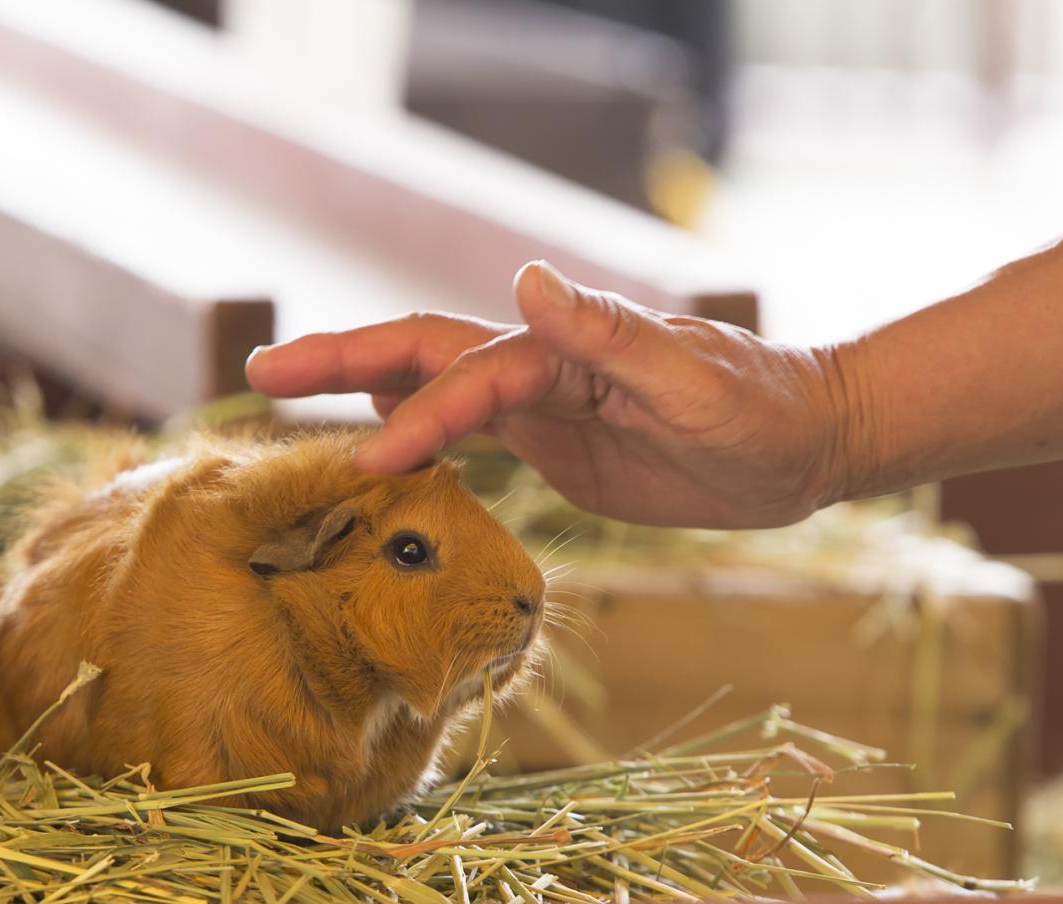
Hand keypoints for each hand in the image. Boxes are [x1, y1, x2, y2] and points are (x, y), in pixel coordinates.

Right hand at [246, 261, 861, 527]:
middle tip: (260, 368)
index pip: (471, 378)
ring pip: (433, 387)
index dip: (419, 418)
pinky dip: (413, 427)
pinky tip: (378, 438)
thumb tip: (524, 279)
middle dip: (342, 358)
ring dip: (362, 387)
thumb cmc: (759, 411)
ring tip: (287, 391)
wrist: (802, 443)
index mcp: (568, 348)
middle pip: (422, 352)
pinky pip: (466, 431)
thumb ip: (609, 334)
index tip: (368, 464)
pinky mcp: (552, 440)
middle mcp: (542, 365)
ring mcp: (542, 402)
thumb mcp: (693, 379)